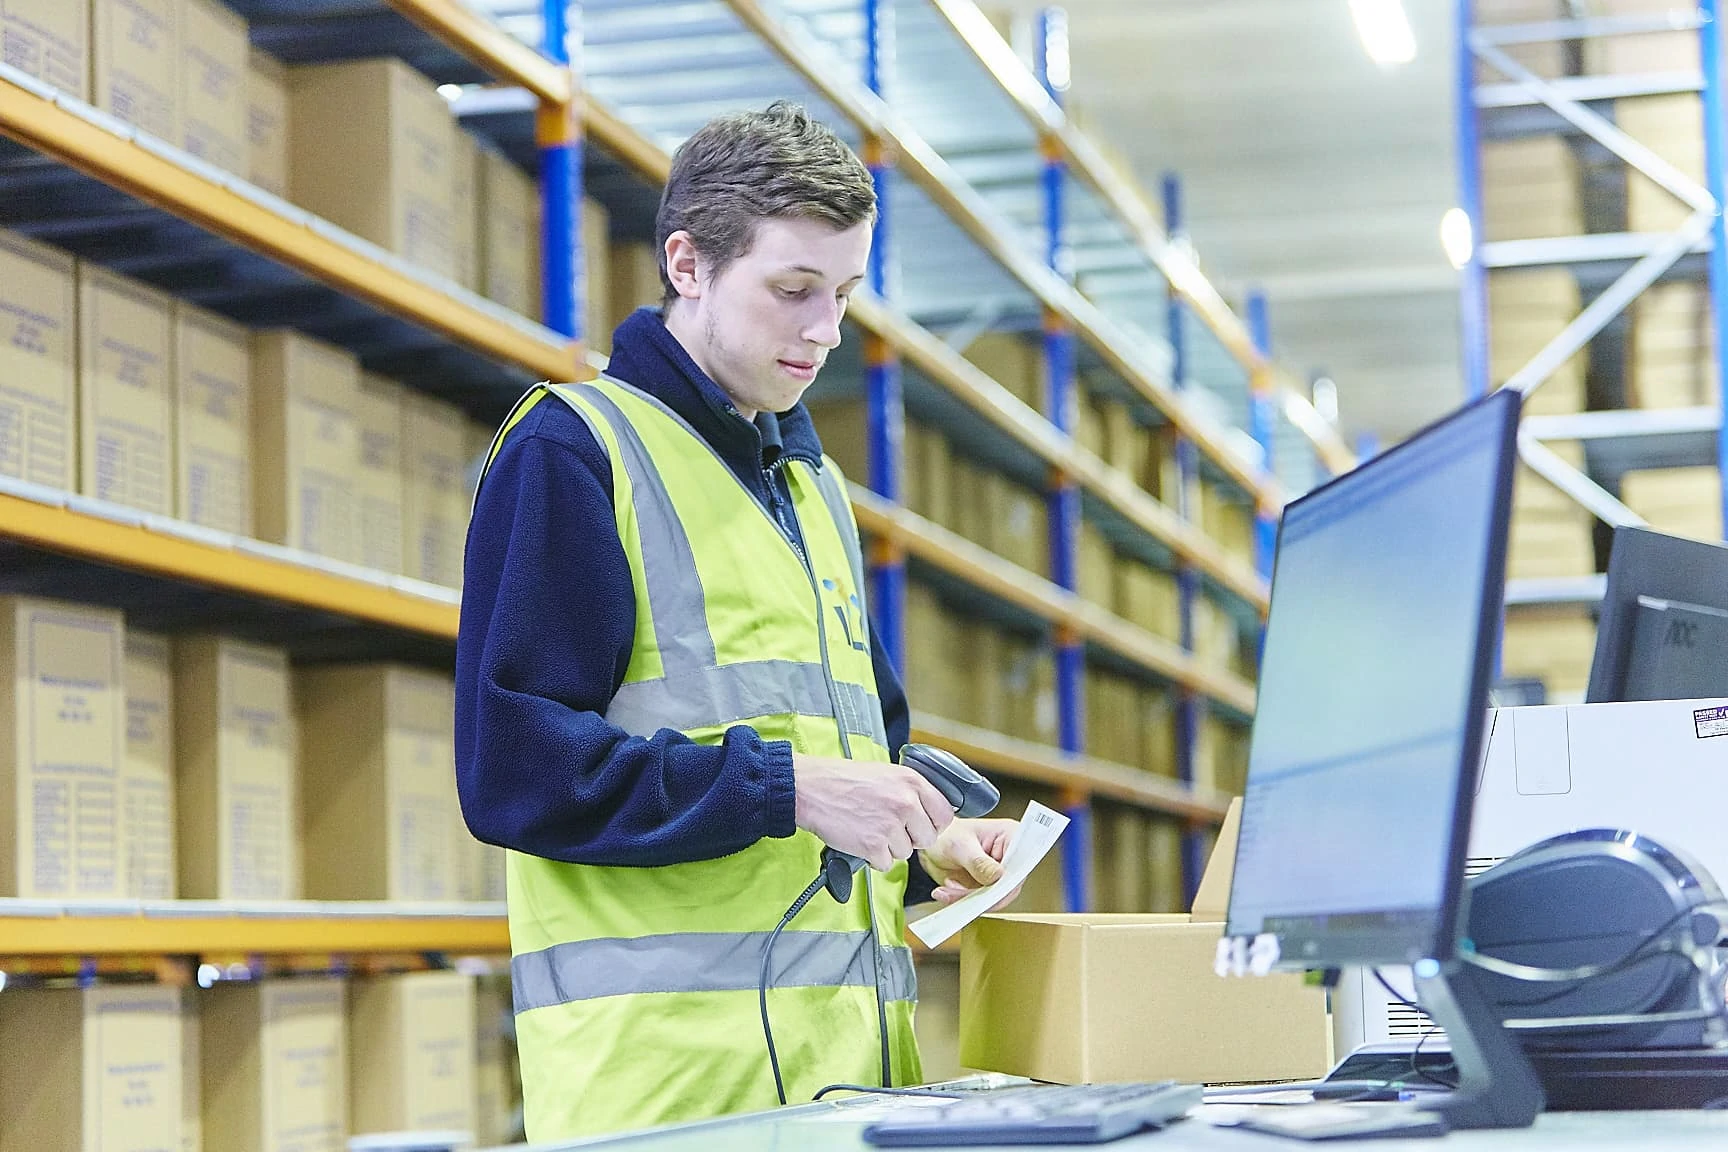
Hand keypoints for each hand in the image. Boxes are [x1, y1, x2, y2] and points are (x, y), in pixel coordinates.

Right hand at [793, 755, 955, 871]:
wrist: (812, 789)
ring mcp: (890, 825)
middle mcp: (905, 803)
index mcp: (912, 782)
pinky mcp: (873, 846)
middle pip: (927, 838)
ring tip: (869, 829)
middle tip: (890, 829)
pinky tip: (860, 840)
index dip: (933, 824)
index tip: (922, 826)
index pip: (944, 814)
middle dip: (911, 838)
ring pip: (905, 853)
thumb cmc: (843, 780)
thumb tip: (929, 812)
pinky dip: (873, 858)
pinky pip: (885, 864)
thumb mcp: (886, 774)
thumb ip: (910, 791)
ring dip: (889, 848)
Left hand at [920, 818, 1021, 907]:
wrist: (930, 844)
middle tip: (962, 894)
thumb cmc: (946, 833)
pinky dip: (963, 900)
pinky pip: (981, 902)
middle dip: (984, 895)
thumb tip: (997, 876)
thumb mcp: (960, 845)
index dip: (1010, 880)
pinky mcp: (987, 887)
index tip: (993, 890)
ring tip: (949, 889)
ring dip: (970, 899)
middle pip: (1009, 885)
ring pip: (994, 898)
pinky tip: (947, 890)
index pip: (1021, 862)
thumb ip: (978, 862)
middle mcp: (1008, 856)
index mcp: (1010, 836)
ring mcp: (998, 873)